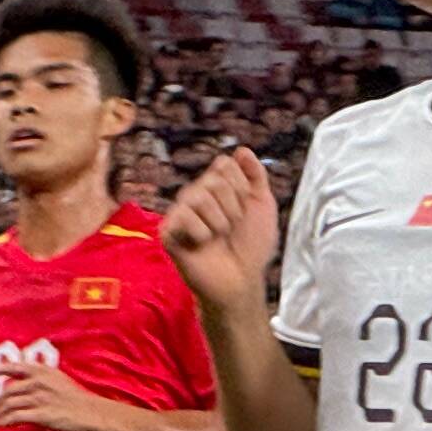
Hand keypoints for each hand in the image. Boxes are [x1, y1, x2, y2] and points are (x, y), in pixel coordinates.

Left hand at [0, 356, 113, 430]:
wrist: (93, 413)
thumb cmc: (78, 399)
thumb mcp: (59, 381)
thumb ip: (41, 380)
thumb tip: (24, 386)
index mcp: (43, 371)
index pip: (14, 367)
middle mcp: (39, 382)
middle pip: (8, 390)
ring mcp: (39, 398)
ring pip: (9, 404)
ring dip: (0, 413)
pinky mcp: (41, 415)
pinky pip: (15, 417)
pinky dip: (4, 421)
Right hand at [160, 145, 279, 312]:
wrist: (242, 280)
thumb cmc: (251, 246)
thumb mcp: (263, 206)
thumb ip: (255, 176)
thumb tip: (242, 150)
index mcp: (215, 186)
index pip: (224, 164)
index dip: (241, 186)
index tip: (245, 208)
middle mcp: (195, 195)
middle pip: (214, 180)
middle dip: (233, 207)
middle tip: (231, 228)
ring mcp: (180, 213)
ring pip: (199, 196)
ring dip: (220, 222)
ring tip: (218, 237)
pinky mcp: (168, 232)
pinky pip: (184, 217)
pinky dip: (201, 233)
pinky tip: (202, 245)